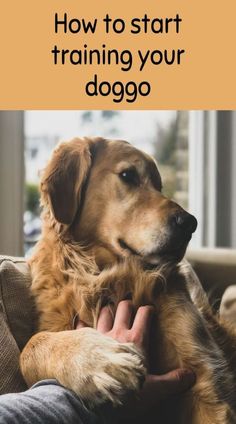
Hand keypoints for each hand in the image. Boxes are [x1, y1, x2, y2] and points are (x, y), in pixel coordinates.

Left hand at [76, 300, 195, 414]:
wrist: (96, 401)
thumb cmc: (127, 395)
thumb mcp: (154, 390)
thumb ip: (173, 381)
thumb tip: (192, 375)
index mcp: (136, 340)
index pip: (144, 314)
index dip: (148, 310)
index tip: (151, 311)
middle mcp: (118, 333)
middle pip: (123, 307)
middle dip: (128, 305)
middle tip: (130, 310)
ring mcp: (99, 336)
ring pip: (104, 313)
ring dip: (108, 311)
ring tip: (110, 313)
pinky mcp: (84, 343)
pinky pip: (82, 326)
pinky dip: (83, 323)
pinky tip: (83, 322)